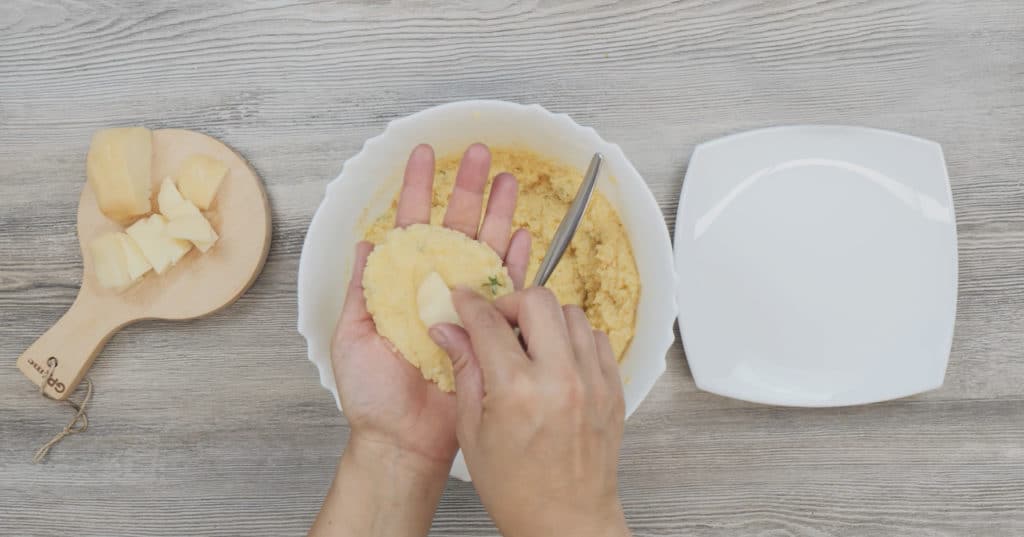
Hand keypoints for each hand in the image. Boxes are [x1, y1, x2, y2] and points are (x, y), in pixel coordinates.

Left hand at [331, 143, 530, 466]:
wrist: (404, 437)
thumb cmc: (372, 393)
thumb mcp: (353, 334)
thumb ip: (361, 288)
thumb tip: (366, 243)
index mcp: (400, 283)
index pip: (410, 224)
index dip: (416, 187)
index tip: (422, 153)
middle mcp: (435, 285)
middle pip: (455, 225)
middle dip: (468, 187)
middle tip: (481, 153)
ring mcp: (464, 304)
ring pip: (485, 247)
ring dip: (497, 212)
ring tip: (508, 179)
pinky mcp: (489, 327)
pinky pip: (507, 289)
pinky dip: (515, 261)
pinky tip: (523, 233)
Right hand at [429, 288, 629, 536]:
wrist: (566, 521)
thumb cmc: (516, 488)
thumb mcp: (472, 431)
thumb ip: (464, 370)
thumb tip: (449, 330)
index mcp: (517, 391)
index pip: (490, 322)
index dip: (471, 304)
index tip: (464, 299)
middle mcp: (561, 379)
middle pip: (539, 301)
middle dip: (512, 302)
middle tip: (499, 322)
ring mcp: (593, 382)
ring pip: (572, 314)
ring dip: (546, 319)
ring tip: (530, 344)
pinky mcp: (613, 389)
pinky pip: (597, 338)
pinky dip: (574, 338)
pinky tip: (557, 360)